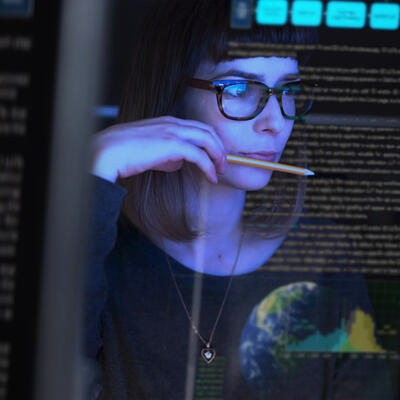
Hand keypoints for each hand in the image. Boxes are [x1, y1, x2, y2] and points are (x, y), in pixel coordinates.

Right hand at [89, 116, 226, 183]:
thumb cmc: (123, 153)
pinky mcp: (172, 144)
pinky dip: (209, 166)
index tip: (214, 156)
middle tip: (223, 164)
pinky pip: (199, 155)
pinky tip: (211, 177)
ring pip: (208, 139)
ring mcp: (173, 132)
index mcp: (167, 122)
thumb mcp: (149, 152)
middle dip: (219, 148)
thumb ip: (166, 155)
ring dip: (218, 156)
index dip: (210, 142)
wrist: (108, 152)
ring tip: (221, 171)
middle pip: (207, 131)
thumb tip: (178, 163)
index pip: (197, 128)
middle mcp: (173, 123)